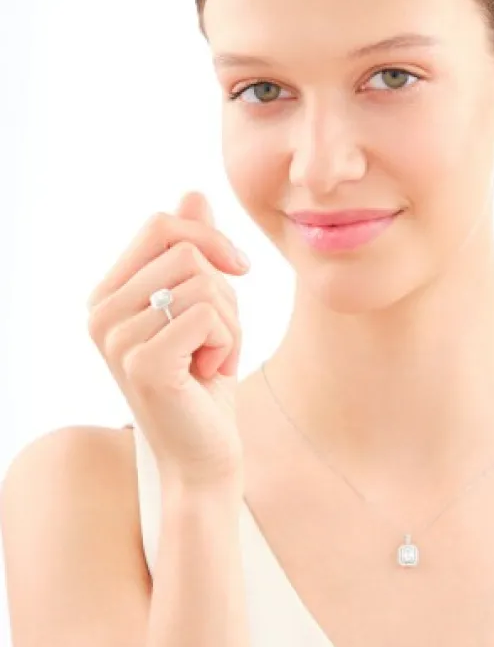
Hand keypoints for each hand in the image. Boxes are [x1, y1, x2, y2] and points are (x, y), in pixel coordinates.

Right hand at [87, 191, 250, 489]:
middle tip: (217, 340)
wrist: (204, 453)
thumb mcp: (203, 308)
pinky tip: (209, 374)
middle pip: (188, 252)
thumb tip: (193, 192)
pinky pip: (210, 316)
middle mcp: (101, 313)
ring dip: (230, 324)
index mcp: (108, 294)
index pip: (161, 225)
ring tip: (211, 359)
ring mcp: (117, 338)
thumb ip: (191, 252)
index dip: (211, 238)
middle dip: (226, 294)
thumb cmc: (203, 382)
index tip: (239, 269)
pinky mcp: (144, 363)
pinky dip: (229, 344)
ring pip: (204, 284)